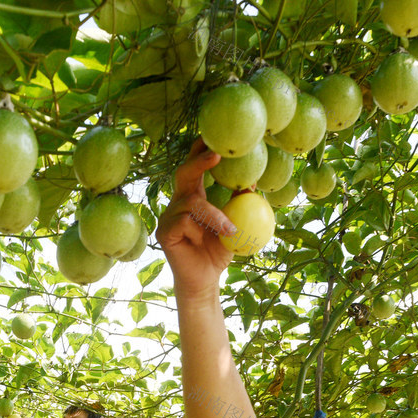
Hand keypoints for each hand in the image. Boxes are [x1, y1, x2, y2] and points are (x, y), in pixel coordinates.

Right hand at [155, 138, 237, 299]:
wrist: (205, 280)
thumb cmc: (220, 251)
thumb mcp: (236, 225)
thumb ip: (239, 204)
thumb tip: (253, 181)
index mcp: (194, 196)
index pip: (195, 166)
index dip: (201, 150)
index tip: (215, 137)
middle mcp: (178, 202)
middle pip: (184, 173)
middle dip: (199, 161)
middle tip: (218, 155)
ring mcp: (168, 217)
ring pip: (190, 203)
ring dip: (214, 214)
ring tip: (232, 230)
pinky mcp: (164, 233)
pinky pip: (183, 222)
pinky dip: (202, 229)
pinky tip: (213, 239)